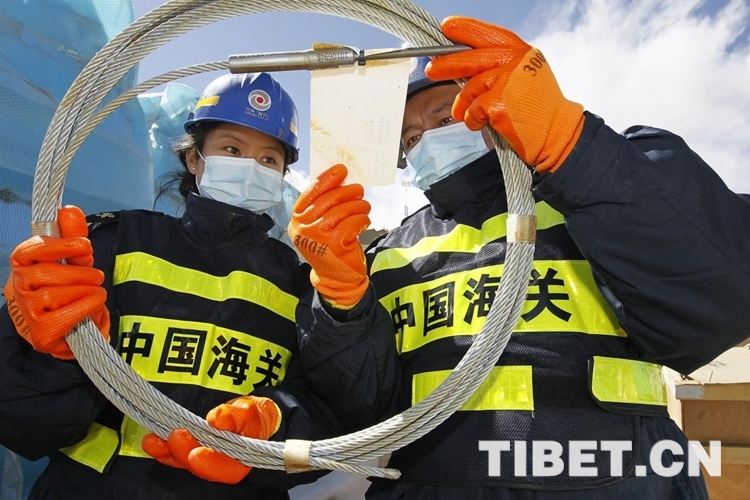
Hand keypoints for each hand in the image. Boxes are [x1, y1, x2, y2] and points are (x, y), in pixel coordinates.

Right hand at [3, 206, 109, 358]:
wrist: (68, 329)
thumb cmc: (67, 290)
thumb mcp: (72, 261)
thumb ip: (71, 237)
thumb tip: (68, 210)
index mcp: (22, 267)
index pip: (29, 252)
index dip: (58, 246)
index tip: (84, 245)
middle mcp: (18, 289)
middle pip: (45, 274)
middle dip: (80, 272)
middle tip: (97, 276)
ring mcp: (26, 312)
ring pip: (55, 294)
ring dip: (86, 290)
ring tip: (96, 291)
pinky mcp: (41, 333)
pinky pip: (64, 315)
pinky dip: (86, 306)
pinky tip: (94, 303)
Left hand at [142, 396, 281, 483]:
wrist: (244, 415)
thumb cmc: (250, 415)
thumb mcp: (249, 409)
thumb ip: (238, 415)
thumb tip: (220, 420)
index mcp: (242, 459)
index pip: (229, 468)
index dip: (212, 463)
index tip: (197, 453)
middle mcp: (221, 464)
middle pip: (204, 467)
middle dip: (186, 453)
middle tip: (177, 436)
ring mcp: (204, 460)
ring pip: (186, 462)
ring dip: (169, 451)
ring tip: (155, 439)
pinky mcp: (190, 453)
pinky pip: (175, 455)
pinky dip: (162, 449)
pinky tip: (151, 441)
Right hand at [288, 164, 369, 308]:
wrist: (336, 278)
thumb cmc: (330, 246)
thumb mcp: (320, 225)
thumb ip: (324, 206)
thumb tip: (340, 180)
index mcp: (297, 219)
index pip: (311, 192)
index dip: (327, 178)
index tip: (341, 170)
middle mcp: (303, 228)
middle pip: (328, 199)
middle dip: (347, 191)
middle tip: (359, 189)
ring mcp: (317, 237)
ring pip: (341, 210)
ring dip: (357, 205)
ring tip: (364, 207)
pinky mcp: (333, 245)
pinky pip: (351, 223)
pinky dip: (361, 219)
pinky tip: (363, 221)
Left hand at [426, 16, 584, 171]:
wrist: (556, 134)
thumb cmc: (538, 110)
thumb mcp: (524, 77)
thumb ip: (498, 67)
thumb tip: (462, 66)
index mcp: (522, 52)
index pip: (489, 34)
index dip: (466, 29)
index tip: (447, 27)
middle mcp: (515, 62)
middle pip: (471, 58)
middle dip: (447, 64)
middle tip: (431, 70)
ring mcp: (507, 81)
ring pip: (470, 88)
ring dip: (463, 104)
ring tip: (464, 114)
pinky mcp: (499, 103)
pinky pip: (473, 110)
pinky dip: (473, 120)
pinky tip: (482, 125)